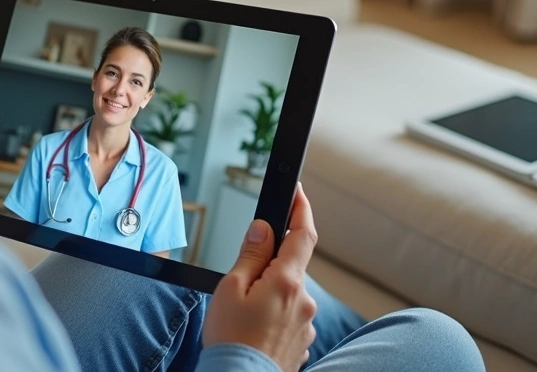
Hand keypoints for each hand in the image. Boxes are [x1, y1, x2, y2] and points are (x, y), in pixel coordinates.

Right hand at [203, 185, 318, 371]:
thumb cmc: (232, 342)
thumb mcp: (230, 289)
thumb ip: (251, 256)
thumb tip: (264, 230)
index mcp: (287, 282)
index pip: (303, 234)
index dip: (301, 209)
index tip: (297, 193)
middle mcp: (304, 301)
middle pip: (290, 267)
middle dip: (268, 267)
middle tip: (241, 284)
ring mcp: (305, 324)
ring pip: (287, 295)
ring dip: (268, 296)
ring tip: (241, 319)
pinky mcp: (301, 342)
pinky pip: (288, 318)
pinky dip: (272, 318)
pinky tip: (252, 332)